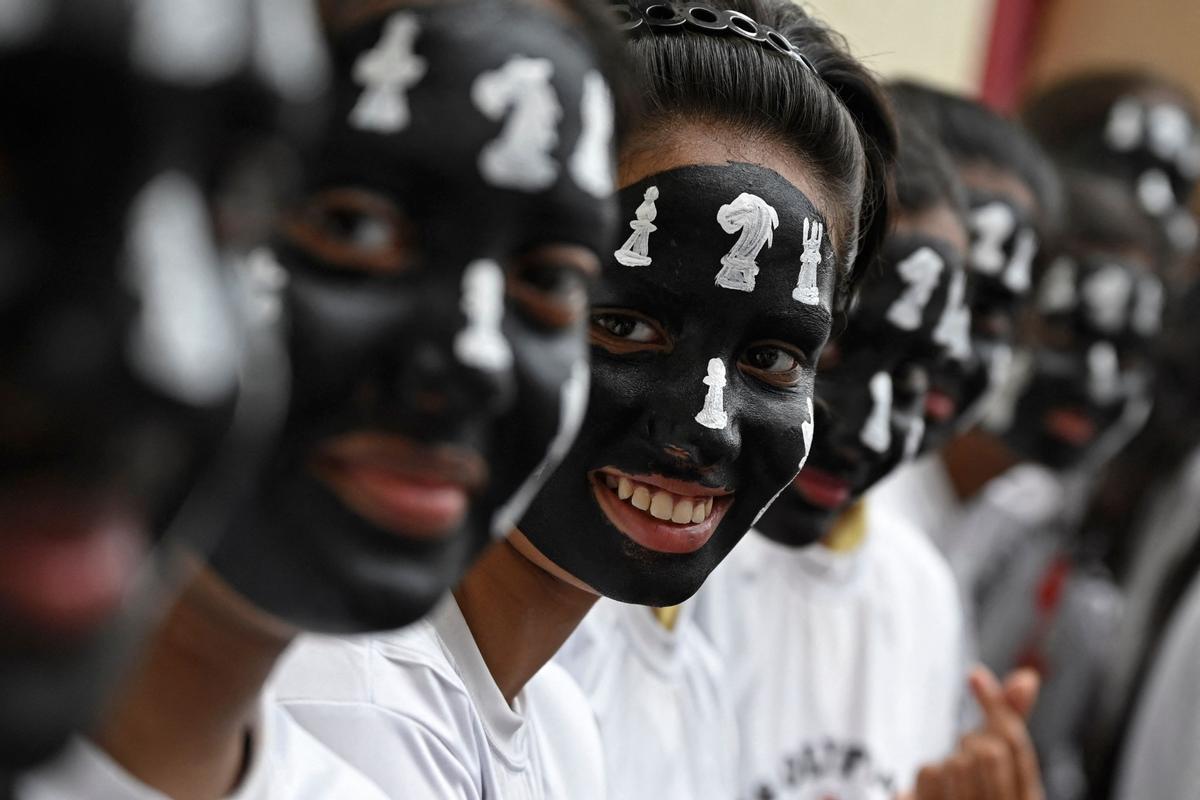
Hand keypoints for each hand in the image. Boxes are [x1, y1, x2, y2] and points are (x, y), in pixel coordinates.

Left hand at [898, 665, 1044, 799]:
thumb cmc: (975, 788)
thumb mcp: (1001, 756)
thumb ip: (1012, 717)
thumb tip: (1028, 678)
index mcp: (1028, 796)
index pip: (1016, 742)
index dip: (996, 704)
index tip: (975, 676)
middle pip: (989, 752)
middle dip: (971, 743)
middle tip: (966, 757)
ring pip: (958, 762)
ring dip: (949, 763)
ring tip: (953, 783)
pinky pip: (930, 771)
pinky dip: (927, 777)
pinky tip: (935, 794)